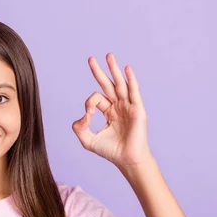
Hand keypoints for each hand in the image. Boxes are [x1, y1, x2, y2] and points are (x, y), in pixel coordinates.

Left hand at [72, 53, 151, 168]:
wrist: (127, 160)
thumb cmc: (110, 151)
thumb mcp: (87, 140)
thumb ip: (79, 127)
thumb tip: (82, 115)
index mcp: (108, 111)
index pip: (96, 99)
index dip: (88, 105)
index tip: (88, 117)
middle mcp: (119, 106)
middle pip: (107, 84)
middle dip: (99, 71)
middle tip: (91, 58)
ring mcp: (129, 106)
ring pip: (120, 84)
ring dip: (114, 69)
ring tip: (108, 55)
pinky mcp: (137, 110)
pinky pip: (134, 91)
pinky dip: (131, 80)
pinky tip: (127, 69)